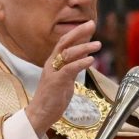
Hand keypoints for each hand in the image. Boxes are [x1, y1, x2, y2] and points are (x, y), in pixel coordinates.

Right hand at [25, 21, 100, 135]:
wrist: (40, 114)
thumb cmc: (53, 98)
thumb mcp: (65, 79)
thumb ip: (72, 67)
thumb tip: (84, 58)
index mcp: (53, 62)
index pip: (64, 42)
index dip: (76, 32)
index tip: (89, 24)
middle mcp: (52, 64)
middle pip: (64, 42)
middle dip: (79, 32)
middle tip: (92, 24)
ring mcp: (53, 72)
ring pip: (68, 54)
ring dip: (84, 47)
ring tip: (98, 45)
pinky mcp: (56, 82)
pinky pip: (69, 69)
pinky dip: (81, 63)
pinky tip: (91, 60)